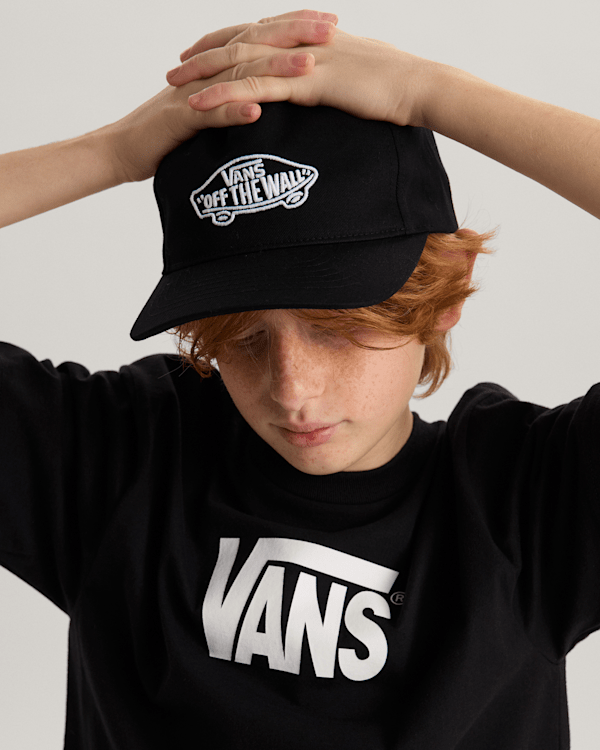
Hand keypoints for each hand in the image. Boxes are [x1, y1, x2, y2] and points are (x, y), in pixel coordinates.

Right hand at [107, 11, 336, 182]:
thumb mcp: (211, 115)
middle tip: (332, 28)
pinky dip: (232, 112)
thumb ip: (236, 103)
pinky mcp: (178, 120)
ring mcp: (193, 93)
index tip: (330, 22)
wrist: (124, 149)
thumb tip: (269, 103)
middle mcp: (207, 73)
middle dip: (294, 35)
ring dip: (273, 69)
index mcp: (217, 69)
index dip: (294, 28)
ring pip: (237, 76)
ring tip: (309, 65)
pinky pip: (208, 115)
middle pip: (255, 46)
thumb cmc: (169, 136)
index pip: (260, 40)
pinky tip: (258, 111)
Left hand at [169, 12, 430, 128]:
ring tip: (174, 85)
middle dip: (205, 54)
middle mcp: (299, 42)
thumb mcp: (358, 75)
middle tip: (176, 68)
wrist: (418, 86)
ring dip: (204, 74)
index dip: (229, 41)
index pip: (260, 34)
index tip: (203, 51)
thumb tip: (325, 85)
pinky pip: (256, 88)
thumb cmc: (395, 85)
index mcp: (310, 39)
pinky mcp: (306, 83)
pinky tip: (200, 103)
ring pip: (241, 63)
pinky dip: (224, 94)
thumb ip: (334, 75)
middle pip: (241, 43)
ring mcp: (301, 60)